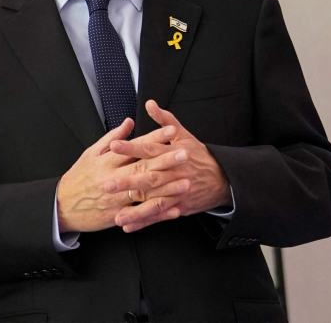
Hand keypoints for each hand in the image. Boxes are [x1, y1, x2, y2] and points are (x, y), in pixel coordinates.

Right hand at [56, 118, 183, 232]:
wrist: (62, 205)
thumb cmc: (78, 177)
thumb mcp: (90, 154)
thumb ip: (111, 138)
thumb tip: (129, 122)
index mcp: (106, 162)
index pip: (135, 147)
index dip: (154, 139)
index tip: (171, 131)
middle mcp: (112, 178)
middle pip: (143, 168)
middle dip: (166, 161)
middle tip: (185, 153)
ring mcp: (116, 199)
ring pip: (145, 192)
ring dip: (167, 187)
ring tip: (186, 181)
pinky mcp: (117, 216)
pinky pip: (141, 215)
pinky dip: (158, 213)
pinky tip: (174, 209)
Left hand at [107, 100, 231, 232]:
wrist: (223, 179)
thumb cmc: (199, 155)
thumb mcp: (184, 135)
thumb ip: (165, 120)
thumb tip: (149, 103)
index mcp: (173, 154)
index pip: (150, 149)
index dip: (132, 147)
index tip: (114, 144)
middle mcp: (174, 174)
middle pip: (149, 178)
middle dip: (127, 182)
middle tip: (106, 184)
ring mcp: (177, 193)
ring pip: (153, 202)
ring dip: (134, 210)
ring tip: (116, 215)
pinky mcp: (178, 207)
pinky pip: (159, 216)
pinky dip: (143, 222)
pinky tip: (127, 226)